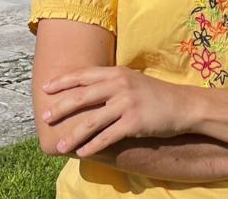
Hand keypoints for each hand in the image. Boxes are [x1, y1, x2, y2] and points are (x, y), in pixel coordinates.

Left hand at [41, 66, 193, 156]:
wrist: (183, 106)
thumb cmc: (155, 94)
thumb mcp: (132, 80)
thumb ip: (111, 82)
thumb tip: (85, 89)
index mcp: (116, 72)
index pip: (84, 75)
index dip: (63, 81)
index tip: (46, 88)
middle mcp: (120, 85)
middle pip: (82, 97)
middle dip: (60, 108)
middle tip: (44, 117)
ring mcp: (127, 103)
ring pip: (92, 121)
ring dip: (73, 135)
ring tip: (59, 146)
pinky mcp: (134, 122)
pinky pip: (108, 136)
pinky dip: (93, 146)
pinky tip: (82, 153)